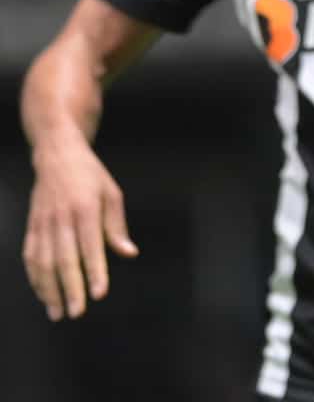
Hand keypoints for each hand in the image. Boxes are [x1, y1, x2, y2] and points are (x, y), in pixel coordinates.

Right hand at [22, 139, 138, 319]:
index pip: (90, 246)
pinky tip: (43, 294)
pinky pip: (30, 257)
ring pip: (42, 262)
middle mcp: (62, 217)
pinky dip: (35, 278)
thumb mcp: (112, 194)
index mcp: (86, 208)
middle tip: (77, 312)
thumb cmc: (90, 176)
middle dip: (70, 288)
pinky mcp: (31, 227)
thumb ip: (116, 227)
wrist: (57, 155)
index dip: (94, 271)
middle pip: (64, 259)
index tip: (99, 293)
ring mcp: (43, 223)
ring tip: (58, 312)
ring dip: (49, 290)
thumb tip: (129, 253)